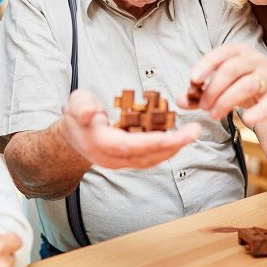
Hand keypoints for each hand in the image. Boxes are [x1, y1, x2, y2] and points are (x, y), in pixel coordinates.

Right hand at [58, 89, 200, 169]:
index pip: (129, 145)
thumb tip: (91, 112)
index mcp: (100, 144)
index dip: (152, 141)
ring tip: (191, 133)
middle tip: (193, 131)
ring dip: (174, 148)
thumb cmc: (77, 117)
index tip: (173, 135)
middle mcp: (112, 158)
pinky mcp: (129, 161)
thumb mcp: (76, 104)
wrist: (73, 137)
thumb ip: (82, 106)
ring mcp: (121, 162)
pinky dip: (167, 149)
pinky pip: (151, 158)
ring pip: (151, 159)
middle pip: (146, 156)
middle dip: (172, 145)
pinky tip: (180, 138)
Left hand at [178, 43, 266, 126]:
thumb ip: (201, 94)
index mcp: (240, 52)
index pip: (221, 53)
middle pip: (230, 70)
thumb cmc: (249, 89)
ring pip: (246, 85)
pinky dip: (256, 112)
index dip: (206, 65)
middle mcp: (256, 60)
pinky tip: (246, 119)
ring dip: (226, 101)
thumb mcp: (224, 88)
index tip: (193, 80)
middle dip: (213, 89)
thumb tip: (179, 100)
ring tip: (214, 114)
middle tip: (203, 107)